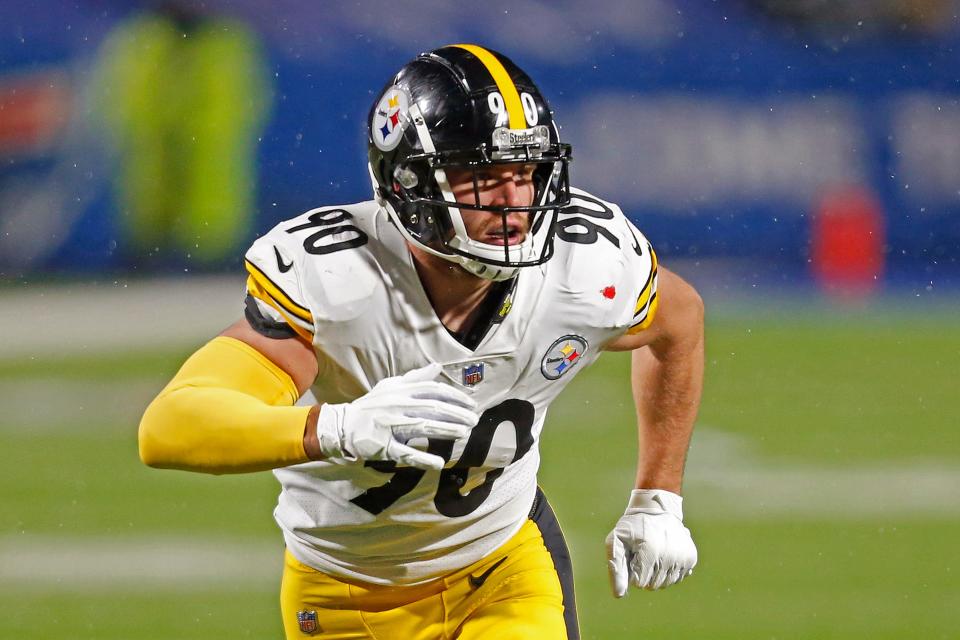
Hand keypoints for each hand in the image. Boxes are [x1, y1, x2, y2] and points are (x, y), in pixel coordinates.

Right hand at [315, 363, 477, 469]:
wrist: (342, 425)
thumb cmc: (371, 406)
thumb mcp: (391, 387)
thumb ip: (416, 378)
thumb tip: (438, 367)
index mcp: (400, 391)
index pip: (433, 390)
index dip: (455, 396)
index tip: (472, 404)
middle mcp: (397, 406)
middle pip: (432, 408)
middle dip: (456, 414)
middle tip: (474, 420)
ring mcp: (389, 426)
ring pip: (422, 427)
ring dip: (446, 430)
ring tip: (464, 433)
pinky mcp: (383, 446)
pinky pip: (405, 453)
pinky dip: (422, 458)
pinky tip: (439, 463)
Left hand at [605, 489, 696, 595]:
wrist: (657, 509)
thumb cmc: (632, 527)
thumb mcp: (616, 541)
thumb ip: (616, 568)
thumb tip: (619, 595)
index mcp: (650, 552)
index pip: (639, 583)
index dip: (633, 570)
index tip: (634, 554)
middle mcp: (670, 557)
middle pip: (652, 585)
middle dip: (644, 573)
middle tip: (643, 553)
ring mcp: (683, 558)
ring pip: (666, 584)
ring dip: (657, 573)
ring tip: (654, 553)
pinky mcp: (691, 558)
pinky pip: (678, 578)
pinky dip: (670, 570)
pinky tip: (665, 554)